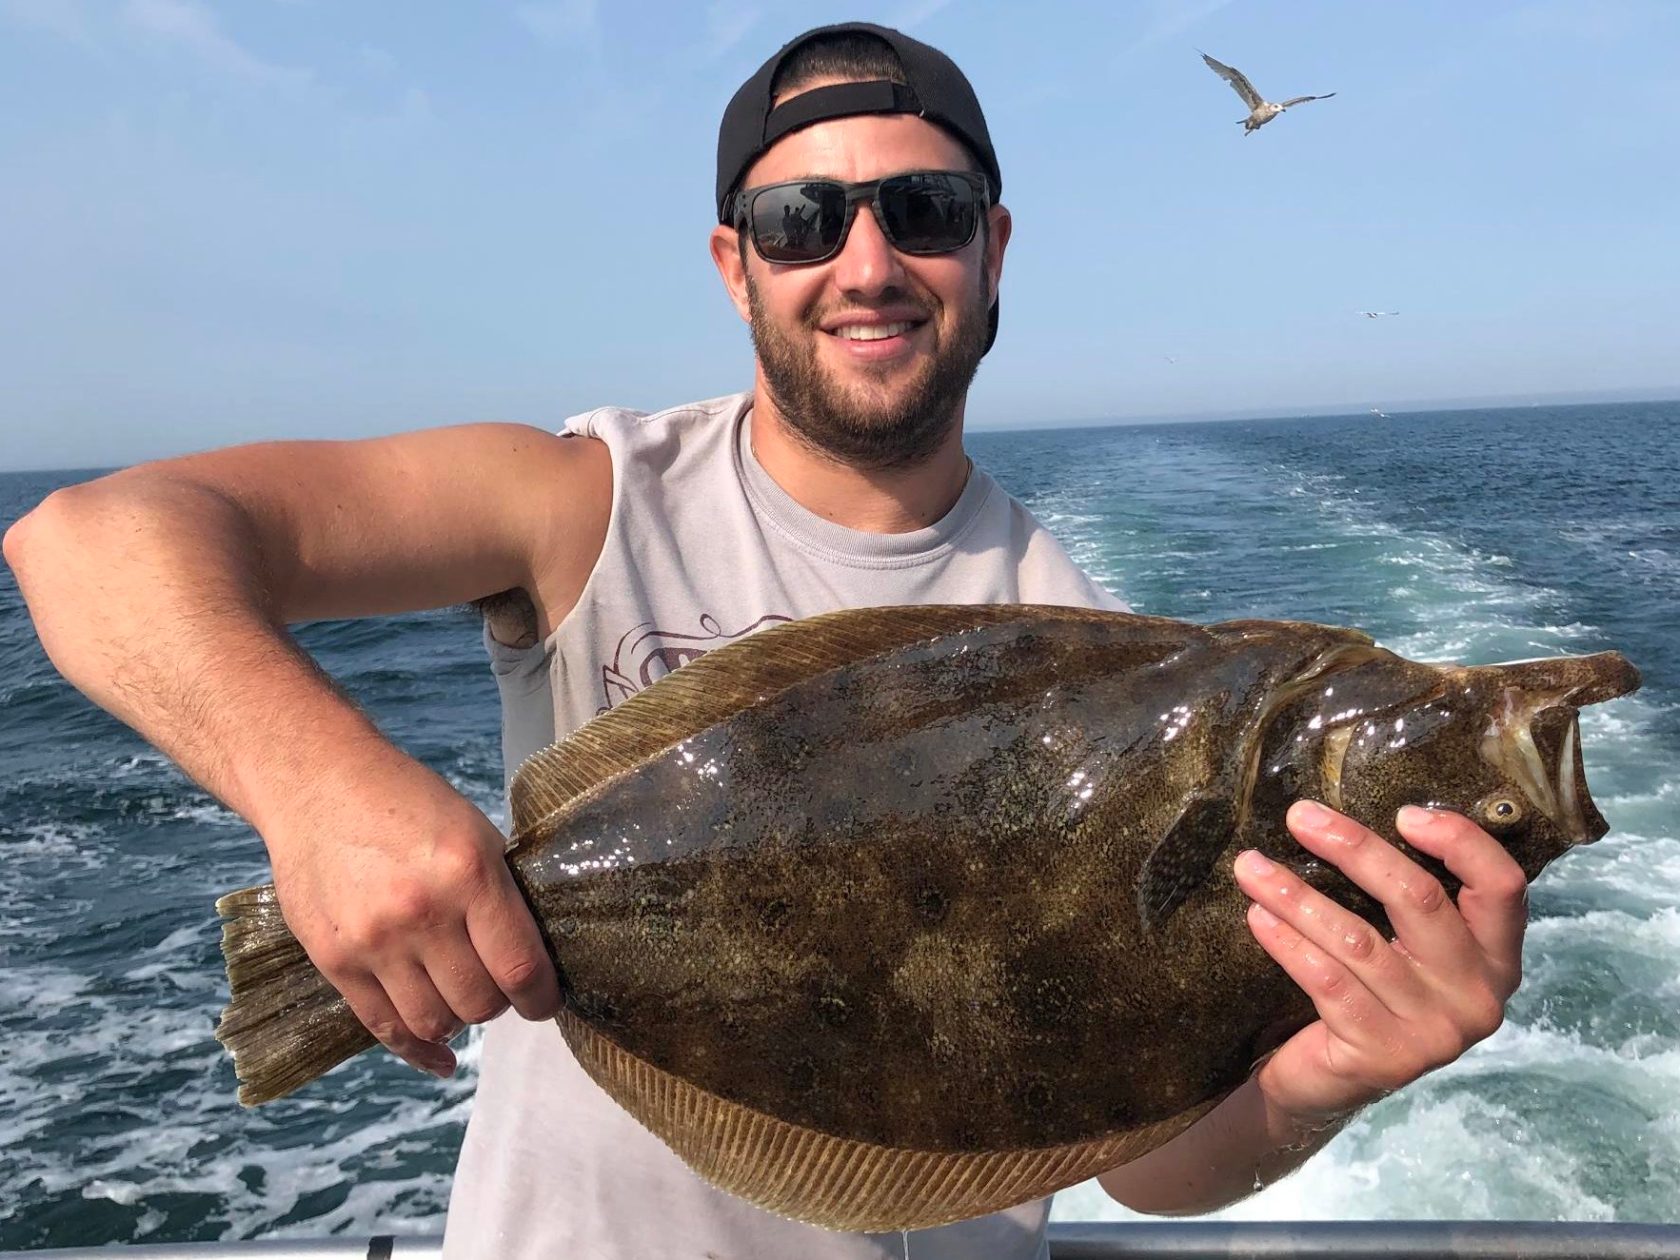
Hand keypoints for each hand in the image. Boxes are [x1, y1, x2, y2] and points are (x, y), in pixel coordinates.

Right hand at [265, 747, 560, 1078]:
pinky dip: (419, 1050)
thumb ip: (501, 894)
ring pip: (435, 1023)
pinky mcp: (335, 961)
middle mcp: (423, 913)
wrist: (318, 785)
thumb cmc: (407, 803)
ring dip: (458, 1020)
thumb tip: (537, 956)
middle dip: (500, 1003)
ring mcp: (374, 942)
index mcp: (469, 874)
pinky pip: (383, 1029)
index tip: (547, 1001)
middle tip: (497, 985)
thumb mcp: (474, 831)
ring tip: (460, 995)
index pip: (521, 968)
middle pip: (480, 1003)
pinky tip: (440, 1055)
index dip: (543, 998)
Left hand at [1232, 801, 1526, 1126]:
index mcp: (1496, 959)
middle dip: (1354, 848)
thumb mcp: (1405, 947)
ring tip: (1251, 866)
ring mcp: (1433, 1032)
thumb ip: (1406, 898)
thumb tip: (1348, 816)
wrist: (1327, 1083)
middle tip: (1298, 816)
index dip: (1460, 842)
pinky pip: (1327, 980)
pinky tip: (1258, 915)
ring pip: (1358, 939)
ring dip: (1297, 894)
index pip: (1502, 887)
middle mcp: (1478, 997)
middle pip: (1420, 899)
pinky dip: (1287, 942)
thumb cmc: (1367, 992)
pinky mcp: (1382, 1055)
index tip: (1403, 812)